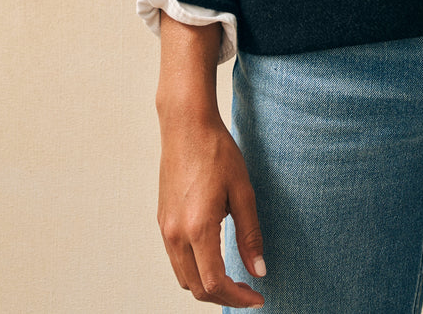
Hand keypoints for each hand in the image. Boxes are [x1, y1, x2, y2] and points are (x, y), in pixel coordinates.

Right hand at [157, 110, 265, 306]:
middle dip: (224, 296)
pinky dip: (194, 269)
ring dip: (207, 285)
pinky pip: (176, 259)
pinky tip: (213, 257)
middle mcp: (176, 234)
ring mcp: (165, 229)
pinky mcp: (162, 221)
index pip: (215, 282)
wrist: (186, 126)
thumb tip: (259, 271)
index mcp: (198, 228)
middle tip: (249, 290)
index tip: (257, 297)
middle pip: (197, 287)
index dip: (238, 297)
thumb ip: (250, 234)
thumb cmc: (217, 151)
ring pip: (184, 277)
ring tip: (233, 278)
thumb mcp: (243, 191)